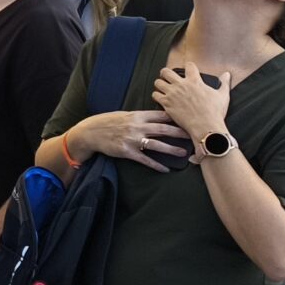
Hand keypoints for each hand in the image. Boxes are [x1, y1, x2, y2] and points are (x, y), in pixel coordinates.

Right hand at [69, 108, 194, 172]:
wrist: (90, 132)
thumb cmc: (108, 122)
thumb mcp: (124, 115)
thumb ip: (140, 117)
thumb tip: (157, 117)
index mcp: (137, 115)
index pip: (161, 114)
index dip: (176, 116)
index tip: (189, 118)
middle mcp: (137, 126)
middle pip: (163, 128)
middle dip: (180, 132)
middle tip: (193, 135)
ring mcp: (132, 139)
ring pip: (156, 144)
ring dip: (171, 149)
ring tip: (183, 153)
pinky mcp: (127, 151)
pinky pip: (144, 160)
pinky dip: (156, 165)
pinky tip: (165, 169)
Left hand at [151, 61, 232, 146]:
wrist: (206, 127)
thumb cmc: (215, 112)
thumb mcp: (223, 96)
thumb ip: (224, 83)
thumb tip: (227, 74)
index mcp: (195, 81)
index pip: (188, 65)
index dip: (188, 67)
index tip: (188, 71)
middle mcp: (181, 85)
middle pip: (166, 71)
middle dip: (166, 73)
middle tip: (167, 77)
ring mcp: (172, 94)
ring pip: (158, 82)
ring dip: (160, 84)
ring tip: (163, 88)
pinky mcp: (166, 104)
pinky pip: (155, 95)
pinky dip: (157, 96)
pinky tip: (161, 98)